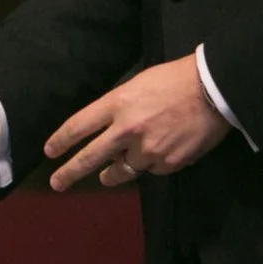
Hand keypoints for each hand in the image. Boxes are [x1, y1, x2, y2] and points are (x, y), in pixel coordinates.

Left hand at [44, 53, 229, 191]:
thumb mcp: (137, 84)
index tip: (49, 152)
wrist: (213, 90)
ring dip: (112, 174)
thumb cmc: (174, 80)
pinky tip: (158, 152)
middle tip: (57, 183)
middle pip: (90, 157)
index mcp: (117, 103)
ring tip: (105, 177)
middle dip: (70, 172)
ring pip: (122, 169)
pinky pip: (151, 170)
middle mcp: (127, 129)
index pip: (79, 125)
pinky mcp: (167, 163)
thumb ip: (119, 108)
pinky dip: (149, 164)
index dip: (61, 141)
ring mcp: (148, 149)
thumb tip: (107, 130)